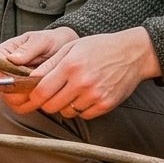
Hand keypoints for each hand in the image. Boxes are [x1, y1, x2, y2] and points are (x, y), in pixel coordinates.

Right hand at [0, 28, 74, 112]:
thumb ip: (28, 49)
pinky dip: (34, 103)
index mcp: (1, 54)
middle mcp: (1, 72)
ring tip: (45, 86)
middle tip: (41, 83)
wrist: (62, 51)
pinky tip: (45, 94)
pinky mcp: (18, 98)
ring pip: (12, 101)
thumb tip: (12, 58)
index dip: (7, 78)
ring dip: (30, 97)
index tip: (25, 78)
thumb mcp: (42, 41)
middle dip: (22, 89)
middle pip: (2, 90)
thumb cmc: (51, 43)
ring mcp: (8, 86)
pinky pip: (21, 107)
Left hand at [20, 28, 158, 118]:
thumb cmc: (100, 48)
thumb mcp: (72, 47)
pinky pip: (83, 115)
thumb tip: (30, 78)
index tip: (33, 94)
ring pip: (66, 112)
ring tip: (72, 91)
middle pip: (51, 106)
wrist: (133, 54)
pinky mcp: (106, 105)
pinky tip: (85, 96)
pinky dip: (80, 109)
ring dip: (64, 105)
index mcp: (71, 66)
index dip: (33, 96)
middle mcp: (82, 82)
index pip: (42, 91)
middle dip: (47, 102)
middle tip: (52, 93)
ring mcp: (95, 95)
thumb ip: (50, 64)